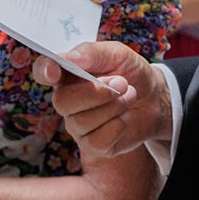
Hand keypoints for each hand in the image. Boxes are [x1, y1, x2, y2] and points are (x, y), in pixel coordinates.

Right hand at [33, 41, 172, 158]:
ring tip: (129, 95)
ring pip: (82, 122)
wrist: (155, 97)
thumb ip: (92, 54)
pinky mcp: (93, 145)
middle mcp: (67, 101)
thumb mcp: (117, 54)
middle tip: (122, 82)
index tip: (55, 71)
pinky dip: (118, 127)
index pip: (44, 72)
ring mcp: (78, 125)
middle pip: (63, 102)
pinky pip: (97, 140)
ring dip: (114, 107)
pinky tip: (124, 119)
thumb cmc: (131, 72)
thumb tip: (68, 57)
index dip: (45, 71)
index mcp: (68, 75)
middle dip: (96, 92)